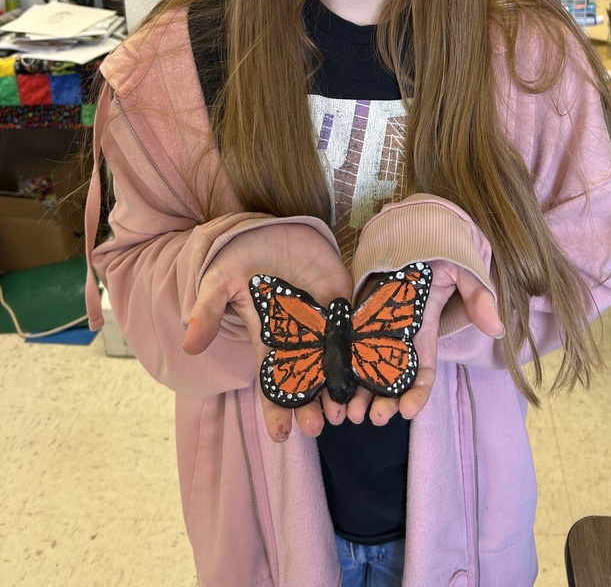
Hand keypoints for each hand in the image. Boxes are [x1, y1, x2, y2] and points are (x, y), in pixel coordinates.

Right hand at [182, 221, 351, 442]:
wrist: (275, 228)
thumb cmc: (245, 256)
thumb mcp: (221, 280)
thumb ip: (209, 310)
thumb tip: (189, 345)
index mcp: (269, 340)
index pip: (273, 382)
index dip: (276, 409)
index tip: (281, 435)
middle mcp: (299, 339)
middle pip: (307, 381)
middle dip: (311, 406)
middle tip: (316, 427)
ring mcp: (324, 323)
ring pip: (335, 364)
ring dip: (340, 390)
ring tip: (343, 411)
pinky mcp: (345, 303)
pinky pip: (357, 332)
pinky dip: (364, 353)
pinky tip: (369, 375)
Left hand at [345, 259, 504, 425]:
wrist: (410, 231)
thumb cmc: (438, 253)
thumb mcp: (463, 272)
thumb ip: (478, 297)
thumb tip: (496, 327)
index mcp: (423, 334)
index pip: (422, 373)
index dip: (417, 395)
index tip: (406, 412)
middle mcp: (398, 337)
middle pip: (391, 380)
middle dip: (383, 403)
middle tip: (370, 418)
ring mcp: (374, 327)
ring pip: (365, 369)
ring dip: (358, 393)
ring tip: (347, 412)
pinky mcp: (354, 315)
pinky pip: (345, 345)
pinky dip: (339, 367)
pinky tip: (329, 384)